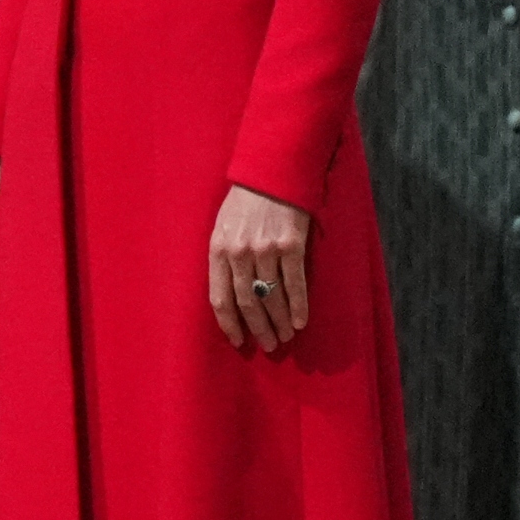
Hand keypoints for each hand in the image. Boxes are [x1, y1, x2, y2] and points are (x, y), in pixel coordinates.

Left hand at [209, 184, 312, 349]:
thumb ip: (224, 258)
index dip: (229, 323)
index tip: (238, 341)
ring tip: (285, 336)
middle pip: (247, 302)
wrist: (270, 174)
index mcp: (218, 249)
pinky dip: (299, 306)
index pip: (219, 297)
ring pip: (272, 297)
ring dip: (280, 322)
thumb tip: (230, 295)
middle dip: (258, 328)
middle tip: (268, 345)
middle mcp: (240, 252)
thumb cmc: (244, 203)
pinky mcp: (291, 245)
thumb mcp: (222, 227)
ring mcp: (266, 249)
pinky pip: (295, 284)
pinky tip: (301, 321)